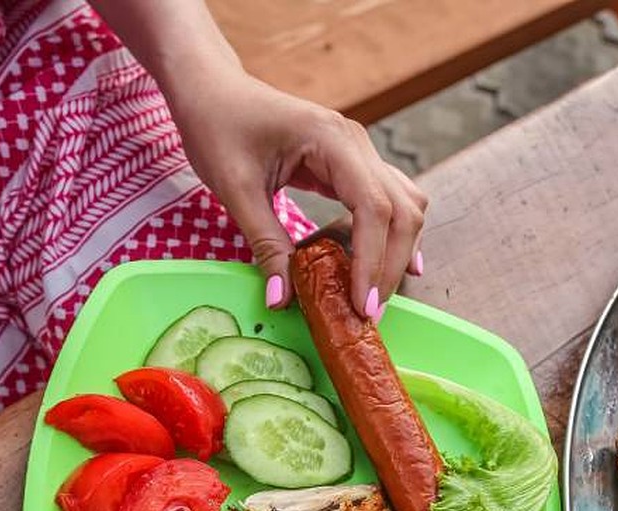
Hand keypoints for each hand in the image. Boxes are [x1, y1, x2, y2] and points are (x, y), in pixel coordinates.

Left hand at [170, 72, 427, 320]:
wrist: (212, 89)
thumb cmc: (217, 126)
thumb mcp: (234, 189)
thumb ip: (265, 243)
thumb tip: (284, 300)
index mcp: (331, 139)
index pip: (373, 206)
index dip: (373, 259)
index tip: (362, 304)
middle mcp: (356, 143)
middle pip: (401, 210)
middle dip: (390, 266)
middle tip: (369, 314)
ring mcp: (359, 152)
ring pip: (405, 206)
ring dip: (397, 253)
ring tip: (374, 296)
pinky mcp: (352, 165)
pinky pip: (388, 202)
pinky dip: (392, 236)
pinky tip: (387, 267)